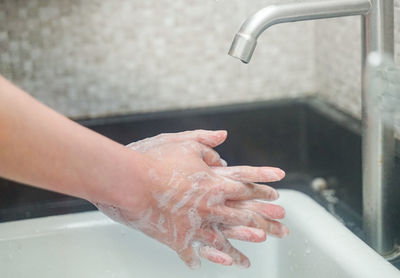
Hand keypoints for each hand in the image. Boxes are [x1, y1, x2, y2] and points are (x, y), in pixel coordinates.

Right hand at [95, 130, 288, 267]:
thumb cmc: (153, 158)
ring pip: (225, 238)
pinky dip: (207, 258)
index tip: (278, 195)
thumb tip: (223, 139)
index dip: (263, 188)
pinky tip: (218, 263)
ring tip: (254, 254)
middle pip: (244, 215)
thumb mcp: (182, 141)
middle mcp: (209, 204)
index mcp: (213, 181)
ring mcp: (195, 223)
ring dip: (241, 246)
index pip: (246, 185)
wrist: (127, 180)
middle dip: (265, 222)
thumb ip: (206, 141)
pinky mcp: (177, 236)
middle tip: (282, 228)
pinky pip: (195, 251)